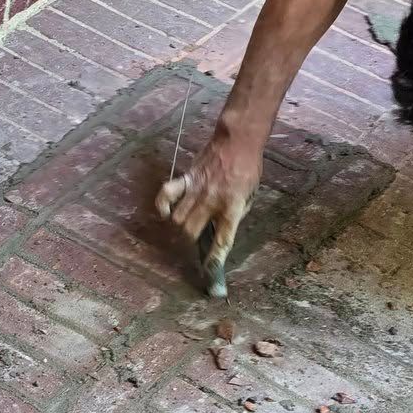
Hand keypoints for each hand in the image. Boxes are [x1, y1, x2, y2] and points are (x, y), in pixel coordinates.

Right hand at [155, 136, 261, 276]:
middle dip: (191, 239)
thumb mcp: (250, 195)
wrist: (238, 140)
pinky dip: (163, 206)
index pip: (222, 240)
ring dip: (180, 225)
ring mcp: (196, 189)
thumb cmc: (248, 168)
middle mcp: (212, 201)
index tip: (211, 273)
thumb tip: (219, 230)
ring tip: (187, 222)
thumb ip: (235, 214)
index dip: (215, 259)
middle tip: (196, 236)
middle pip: (190, 232)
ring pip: (177, 219)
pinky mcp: (186, 178)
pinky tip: (167, 211)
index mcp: (232, 206)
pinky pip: (166, 195)